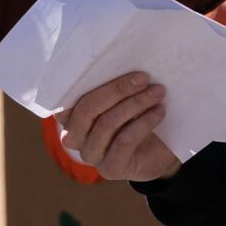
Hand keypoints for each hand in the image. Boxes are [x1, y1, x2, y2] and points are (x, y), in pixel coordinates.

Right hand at [56, 72, 181, 182]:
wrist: (159, 153)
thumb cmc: (135, 117)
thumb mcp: (121, 99)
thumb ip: (112, 86)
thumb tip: (121, 55)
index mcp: (69, 117)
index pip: (65, 98)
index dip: (83, 81)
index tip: (110, 62)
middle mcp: (73, 138)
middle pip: (87, 109)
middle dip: (117, 90)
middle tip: (143, 77)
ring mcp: (91, 155)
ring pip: (107, 123)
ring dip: (136, 103)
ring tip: (157, 92)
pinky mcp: (110, 169)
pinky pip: (125, 141)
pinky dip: (144, 122)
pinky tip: (159, 111)